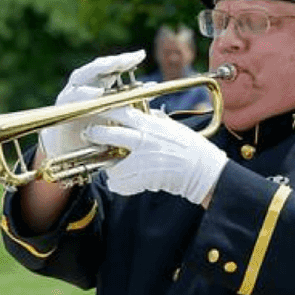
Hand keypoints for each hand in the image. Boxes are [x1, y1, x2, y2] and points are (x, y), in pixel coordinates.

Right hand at [40, 50, 146, 164]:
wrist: (73, 155)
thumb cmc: (97, 137)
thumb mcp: (118, 120)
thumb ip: (132, 105)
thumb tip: (152, 91)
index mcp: (98, 87)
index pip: (112, 69)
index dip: (126, 60)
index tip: (141, 54)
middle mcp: (83, 87)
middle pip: (98, 67)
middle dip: (114, 61)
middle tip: (130, 57)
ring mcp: (71, 95)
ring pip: (83, 76)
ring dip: (99, 70)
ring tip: (115, 65)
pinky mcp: (63, 108)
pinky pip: (73, 97)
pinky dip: (85, 94)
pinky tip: (97, 93)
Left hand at [84, 106, 227, 206]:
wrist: (203, 170)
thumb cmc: (190, 147)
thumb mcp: (172, 127)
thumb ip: (155, 118)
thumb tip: (145, 110)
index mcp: (149, 125)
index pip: (117, 111)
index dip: (101, 110)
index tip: (92, 111)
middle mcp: (143, 140)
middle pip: (106, 134)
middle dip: (94, 135)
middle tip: (90, 135)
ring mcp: (142, 161)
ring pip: (111, 164)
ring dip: (109, 166)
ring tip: (112, 167)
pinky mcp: (144, 179)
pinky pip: (121, 184)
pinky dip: (119, 185)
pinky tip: (122, 182)